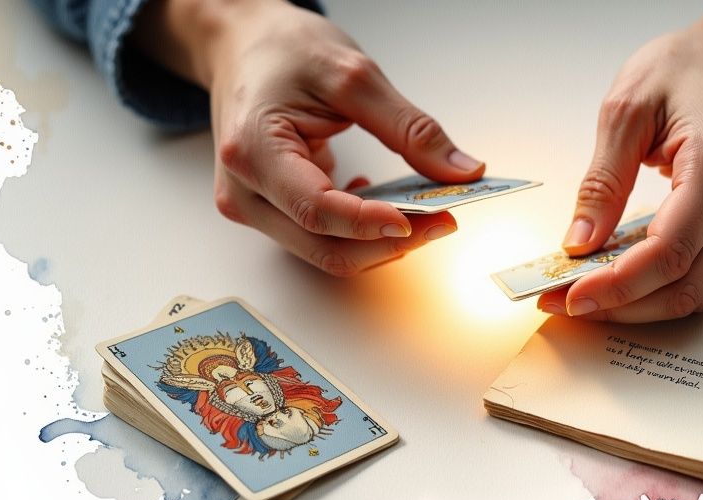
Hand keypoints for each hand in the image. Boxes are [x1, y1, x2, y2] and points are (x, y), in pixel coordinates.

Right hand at [133, 0, 484, 275]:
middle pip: (323, 246)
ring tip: (421, 211)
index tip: (424, 220)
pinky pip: (320, 237)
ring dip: (377, 241)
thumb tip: (460, 172)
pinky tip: (376, 199)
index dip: (372, 224)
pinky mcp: (269, 208)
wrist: (242, 44)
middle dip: (388, 242)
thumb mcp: (354, 76)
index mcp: (253, 152)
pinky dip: (358, 230)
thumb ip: (409, 129)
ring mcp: (254, 205)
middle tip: (442, 221)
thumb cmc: (281, 50)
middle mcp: (245, 191)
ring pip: (324, 251)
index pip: (317, 210)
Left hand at [538, 0, 702, 321]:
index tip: (572, 294)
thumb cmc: (683, 70)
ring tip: (592, 298)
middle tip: (568, 302)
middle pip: (689, 282)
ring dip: (644, 308)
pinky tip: (628, 286)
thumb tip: (579, 241)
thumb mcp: (625, 110)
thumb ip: (603, 181)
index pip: (671, 248)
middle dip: (623, 305)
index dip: (619, 284)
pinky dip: (668, 292)